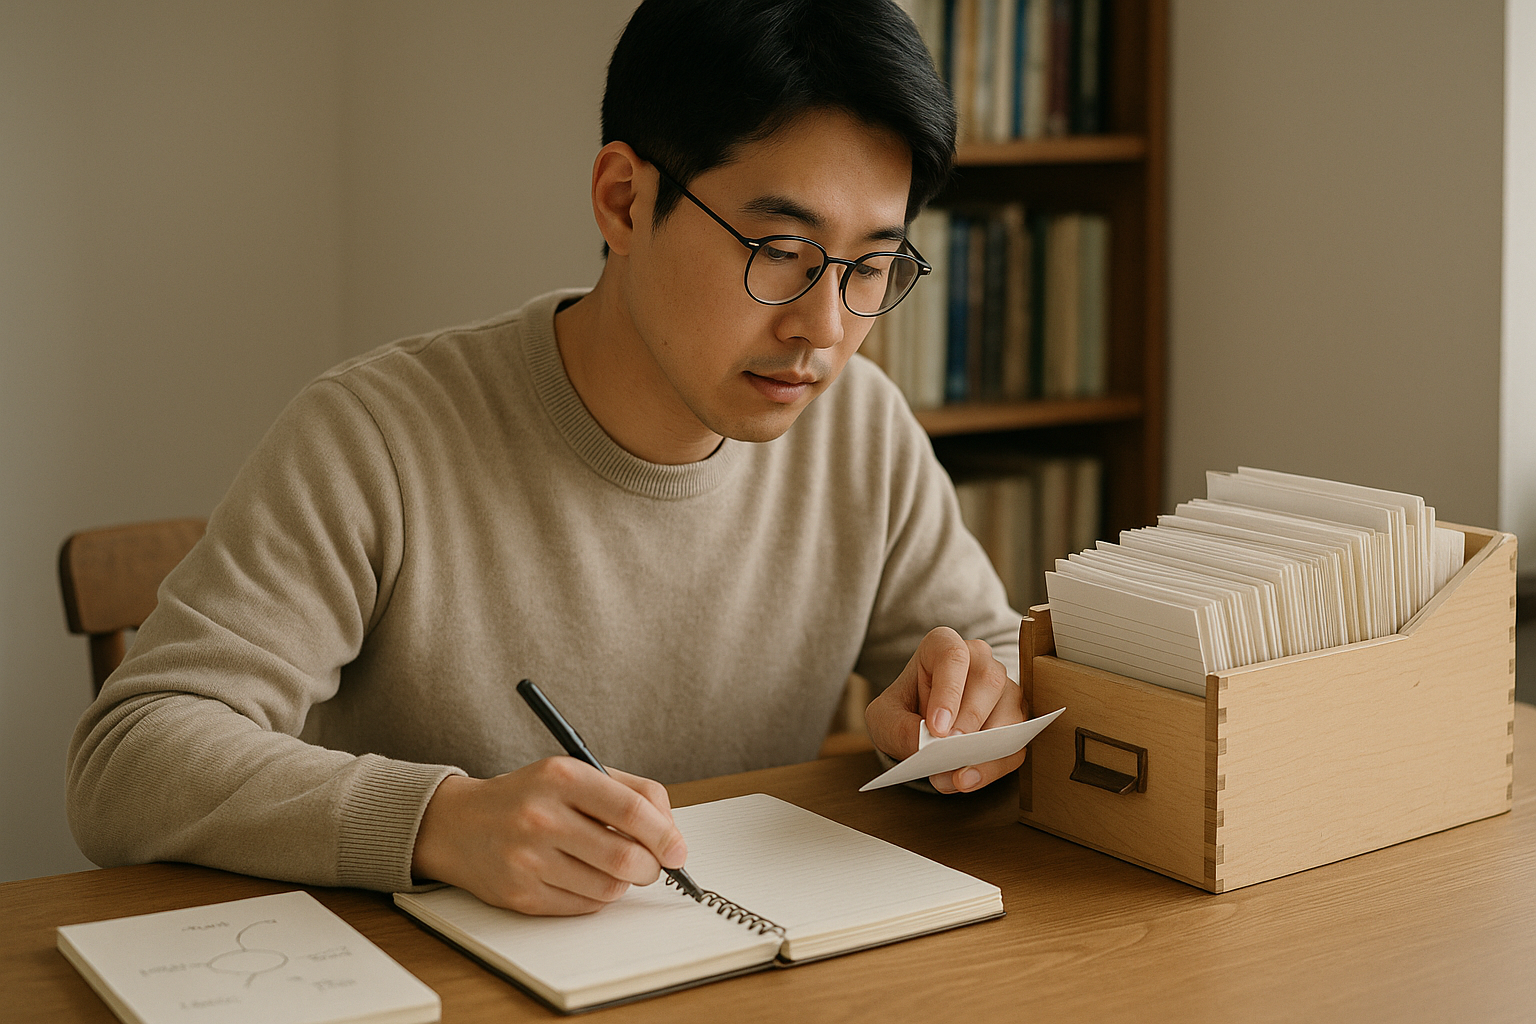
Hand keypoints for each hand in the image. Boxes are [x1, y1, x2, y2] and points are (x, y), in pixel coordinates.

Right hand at [411, 758, 686, 915]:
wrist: (458, 824)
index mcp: (561, 776)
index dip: (665, 834)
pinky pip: (583, 906)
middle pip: (625, 857)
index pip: (631, 810)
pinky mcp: (520, 894)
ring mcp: (528, 859)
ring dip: (623, 882)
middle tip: (651, 864)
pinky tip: (582, 876)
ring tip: (611, 866)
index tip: (678, 850)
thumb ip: (630, 793)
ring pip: (608, 888)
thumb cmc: (530, 796)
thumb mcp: (574, 772)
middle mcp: (542, 816)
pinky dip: (596, 896)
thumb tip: (673, 835)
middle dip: (651, 867)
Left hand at [865, 626, 1027, 793]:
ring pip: (1010, 713)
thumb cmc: (903, 711)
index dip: (948, 691)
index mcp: (943, 646)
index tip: (936, 727)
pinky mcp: (1015, 721)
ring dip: (984, 751)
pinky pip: (1014, 745)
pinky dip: (992, 767)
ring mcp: (1004, 689)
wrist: (916, 728)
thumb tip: (925, 747)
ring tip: (955, 777)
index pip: (953, 657)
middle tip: (950, 750)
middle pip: (988, 681)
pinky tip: (968, 780)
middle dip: (970, 719)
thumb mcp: (884, 718)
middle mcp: (980, 661)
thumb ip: (899, 728)